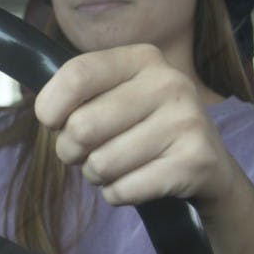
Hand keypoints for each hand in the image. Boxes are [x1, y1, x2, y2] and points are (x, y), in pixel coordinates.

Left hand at [33, 43, 236, 208]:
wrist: (207, 167)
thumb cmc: (142, 129)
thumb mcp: (115, 95)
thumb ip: (78, 93)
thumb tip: (46, 112)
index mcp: (142, 58)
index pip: (76, 75)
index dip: (50, 107)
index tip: (53, 122)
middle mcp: (168, 82)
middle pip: (81, 126)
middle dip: (71, 151)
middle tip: (86, 153)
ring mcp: (186, 121)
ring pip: (101, 164)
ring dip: (97, 175)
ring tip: (116, 167)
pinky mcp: (195, 161)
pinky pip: (123, 190)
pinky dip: (117, 194)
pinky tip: (135, 183)